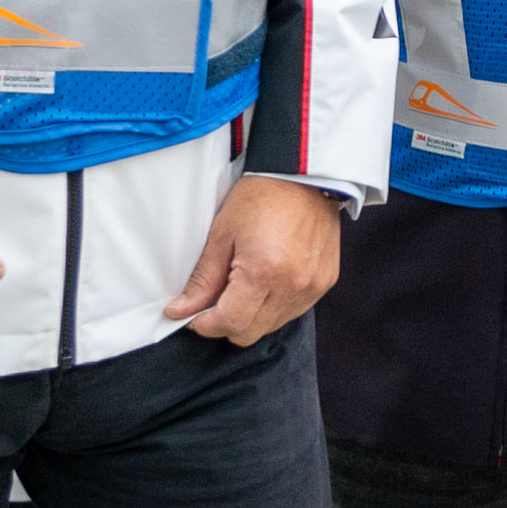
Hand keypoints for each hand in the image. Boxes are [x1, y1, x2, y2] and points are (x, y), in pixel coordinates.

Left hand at [163, 176, 343, 343]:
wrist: (304, 175)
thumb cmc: (262, 196)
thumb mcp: (222, 234)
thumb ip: (203, 280)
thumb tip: (181, 310)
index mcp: (263, 271)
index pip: (230, 323)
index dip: (205, 324)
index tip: (194, 315)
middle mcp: (293, 285)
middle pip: (250, 333)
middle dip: (227, 322)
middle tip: (216, 298)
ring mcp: (312, 286)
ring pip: (272, 326)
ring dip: (252, 315)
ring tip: (245, 283)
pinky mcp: (325, 282)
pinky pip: (293, 311)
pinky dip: (275, 305)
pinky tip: (268, 280)